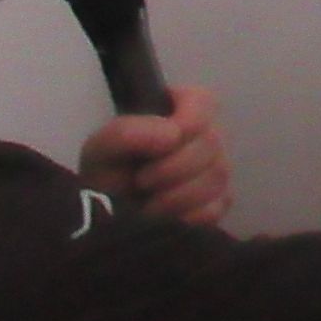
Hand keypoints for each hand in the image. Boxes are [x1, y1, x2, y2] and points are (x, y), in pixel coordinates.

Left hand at [78, 84, 233, 228]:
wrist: (107, 214)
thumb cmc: (107, 173)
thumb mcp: (101, 148)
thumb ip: (127, 132)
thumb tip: (173, 135)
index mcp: (181, 108)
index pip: (203, 103)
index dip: (187, 123)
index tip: (160, 146)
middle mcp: (206, 135)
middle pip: (211, 143)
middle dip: (172, 168)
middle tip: (141, 181)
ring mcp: (217, 168)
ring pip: (216, 176)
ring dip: (176, 196)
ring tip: (148, 203)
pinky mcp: (219, 201)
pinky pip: (216, 207)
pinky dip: (186, 216)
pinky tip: (166, 217)